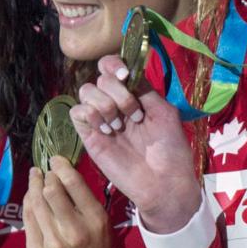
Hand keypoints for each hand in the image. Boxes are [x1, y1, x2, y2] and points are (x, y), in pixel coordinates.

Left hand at [23, 157, 113, 247]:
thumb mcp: (100, 223)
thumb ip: (83, 200)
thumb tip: (61, 171)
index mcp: (95, 220)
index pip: (73, 183)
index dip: (60, 166)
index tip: (55, 160)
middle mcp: (74, 231)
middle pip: (50, 190)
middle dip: (45, 176)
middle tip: (43, 172)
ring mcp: (52, 244)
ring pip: (35, 203)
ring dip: (33, 186)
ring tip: (34, 178)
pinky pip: (27, 220)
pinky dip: (28, 204)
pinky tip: (30, 198)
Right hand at [70, 55, 200, 233]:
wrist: (163, 182)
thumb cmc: (170, 149)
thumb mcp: (164, 112)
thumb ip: (144, 90)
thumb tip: (127, 73)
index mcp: (133, 94)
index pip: (113, 67)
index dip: (115, 65)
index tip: (126, 77)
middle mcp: (115, 103)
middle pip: (100, 77)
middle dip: (117, 91)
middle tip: (134, 115)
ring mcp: (101, 119)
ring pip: (85, 91)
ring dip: (104, 103)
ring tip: (120, 126)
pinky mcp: (89, 136)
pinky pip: (76, 112)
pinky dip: (90, 115)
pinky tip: (107, 130)